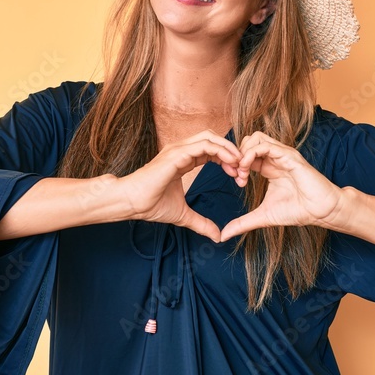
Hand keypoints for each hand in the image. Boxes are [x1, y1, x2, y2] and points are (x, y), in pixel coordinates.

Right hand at [116, 130, 241, 242]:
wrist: (132, 203)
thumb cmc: (151, 205)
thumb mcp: (183, 215)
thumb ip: (201, 223)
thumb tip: (217, 237)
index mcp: (182, 159)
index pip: (210, 150)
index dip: (226, 160)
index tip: (237, 175)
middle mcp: (181, 150)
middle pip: (213, 138)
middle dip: (230, 151)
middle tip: (242, 168)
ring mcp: (178, 149)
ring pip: (210, 137)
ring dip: (228, 149)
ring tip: (240, 164)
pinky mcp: (177, 154)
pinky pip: (205, 145)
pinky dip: (221, 151)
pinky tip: (231, 163)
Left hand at [220, 131, 343, 241]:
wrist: (322, 211)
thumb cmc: (298, 211)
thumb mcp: (263, 217)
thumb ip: (243, 223)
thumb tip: (224, 235)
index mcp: (270, 167)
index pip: (247, 154)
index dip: (237, 164)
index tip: (237, 181)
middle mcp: (276, 158)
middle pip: (248, 140)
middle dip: (237, 155)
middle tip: (237, 175)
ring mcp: (283, 155)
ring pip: (255, 138)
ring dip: (243, 153)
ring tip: (242, 171)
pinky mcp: (290, 156)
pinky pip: (265, 145)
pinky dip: (251, 154)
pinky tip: (247, 169)